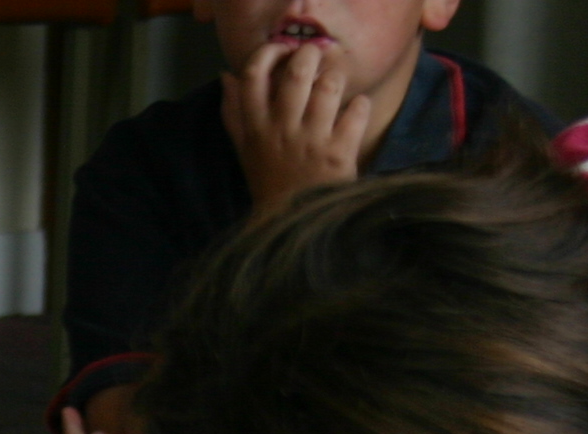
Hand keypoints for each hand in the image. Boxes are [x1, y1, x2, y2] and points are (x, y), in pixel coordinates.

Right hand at [221, 37, 374, 221]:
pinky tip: (356, 110)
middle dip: (311, 56)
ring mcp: (311, 142)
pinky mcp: (338, 155)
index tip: (282, 50)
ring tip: (337, 82)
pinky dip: (360, 106)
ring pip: (329, 87)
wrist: (293, 230)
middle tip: (318, 58)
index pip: (253, 76)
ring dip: (337, 76)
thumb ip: (234, 113)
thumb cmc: (271, 186)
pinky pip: (356, 112)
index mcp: (256, 128)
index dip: (269, 53)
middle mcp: (282, 131)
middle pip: (296, 73)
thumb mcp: (246, 151)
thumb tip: (227, 76)